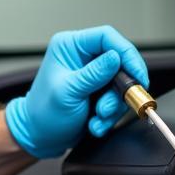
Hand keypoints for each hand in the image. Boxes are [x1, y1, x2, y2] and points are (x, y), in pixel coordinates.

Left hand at [5, 25, 148, 158]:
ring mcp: (92, 75)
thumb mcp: (68, 92)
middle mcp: (82, 56)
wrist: (38, 137)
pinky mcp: (99, 91)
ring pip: (122, 84)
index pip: (106, 37)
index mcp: (69, 46)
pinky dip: (110, 115)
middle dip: (120, 89)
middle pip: (120, 61)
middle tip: (109, 107)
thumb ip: (93, 74)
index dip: (125, 53)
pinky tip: (95, 124)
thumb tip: (116, 57)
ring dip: (114, 106)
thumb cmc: (43, 114)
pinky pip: (117, 99)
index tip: (136, 74)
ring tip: (98, 119)